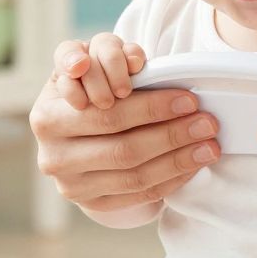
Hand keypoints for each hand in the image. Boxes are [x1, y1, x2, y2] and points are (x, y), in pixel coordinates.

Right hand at [31, 34, 220, 212]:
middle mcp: (52, 156)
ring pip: (134, 175)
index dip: (150, 108)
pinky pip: (139, 195)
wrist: (74, 131)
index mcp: (47, 116)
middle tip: (207, 121)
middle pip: (123, 148)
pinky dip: (172, 179)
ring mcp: (70, 185)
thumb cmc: (90, 88)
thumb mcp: (91, 65)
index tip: (188, 99)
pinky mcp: (90, 203)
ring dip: (179, 159)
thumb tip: (137, 59)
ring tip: (210, 144)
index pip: (107, 114)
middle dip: (172, 134)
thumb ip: (108, 54)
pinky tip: (195, 164)